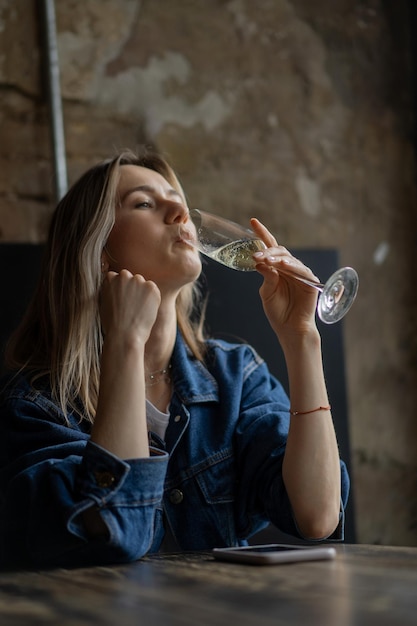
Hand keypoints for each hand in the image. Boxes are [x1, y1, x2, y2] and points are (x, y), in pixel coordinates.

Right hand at [100, 269, 160, 344]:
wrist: (124, 335)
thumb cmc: (112, 324)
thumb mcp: (103, 303)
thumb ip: (110, 291)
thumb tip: (116, 288)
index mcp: (110, 278)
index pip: (118, 278)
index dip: (121, 290)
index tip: (122, 301)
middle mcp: (124, 275)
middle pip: (132, 279)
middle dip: (133, 289)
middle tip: (132, 307)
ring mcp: (138, 280)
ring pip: (143, 285)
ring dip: (143, 294)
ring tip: (138, 311)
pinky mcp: (151, 287)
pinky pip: (154, 292)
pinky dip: (153, 300)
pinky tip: (145, 312)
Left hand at [250, 218, 318, 336]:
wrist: (290, 329)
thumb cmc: (278, 312)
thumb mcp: (267, 293)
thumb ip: (266, 277)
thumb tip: (260, 262)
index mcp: (277, 269)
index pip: (270, 248)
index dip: (262, 234)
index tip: (252, 221)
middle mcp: (289, 268)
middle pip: (280, 251)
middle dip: (267, 250)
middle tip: (256, 255)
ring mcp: (300, 274)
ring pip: (289, 259)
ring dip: (277, 258)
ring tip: (265, 260)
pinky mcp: (309, 281)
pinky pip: (301, 270)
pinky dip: (291, 266)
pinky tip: (282, 266)